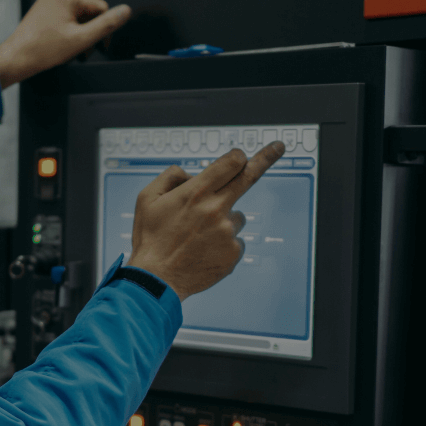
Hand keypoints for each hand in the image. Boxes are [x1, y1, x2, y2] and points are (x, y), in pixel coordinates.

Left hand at [0, 0, 130, 87]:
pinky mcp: (45, 10)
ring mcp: (50, 1)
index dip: (103, 29)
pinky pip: (66, 19)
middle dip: (89, 33)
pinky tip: (62, 44)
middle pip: (89, 13)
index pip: (100, 8)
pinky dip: (68, 33)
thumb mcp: (82, 39)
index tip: (99, 46)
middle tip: (82, 50)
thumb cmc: (42, 49)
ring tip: (70, 49)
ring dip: (79, 34)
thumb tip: (125, 12)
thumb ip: (106, 25)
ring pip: (78, 18)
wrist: (18, 58)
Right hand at [127, 142, 284, 301]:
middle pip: (249, 177)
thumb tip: (192, 173)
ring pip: (236, 216)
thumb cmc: (150, 239)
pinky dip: (223, 244)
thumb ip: (170, 176)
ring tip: (198, 237)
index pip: (231, 162)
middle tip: (279, 147)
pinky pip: (235, 241)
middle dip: (266, 157)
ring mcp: (227, 232)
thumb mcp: (147, 198)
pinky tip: (204, 252)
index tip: (241, 155)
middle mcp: (216, 209)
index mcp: (196, 192)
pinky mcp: (233, 252)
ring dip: (224, 220)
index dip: (237, 156)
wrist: (156, 279)